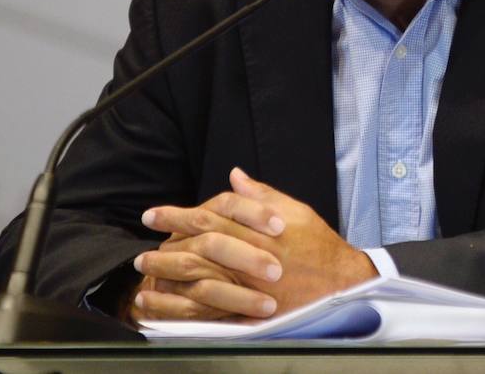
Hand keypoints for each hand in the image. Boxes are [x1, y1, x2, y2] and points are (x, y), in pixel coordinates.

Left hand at [132, 168, 375, 320]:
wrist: (341, 283)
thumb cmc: (319, 245)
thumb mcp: (295, 211)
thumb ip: (262, 195)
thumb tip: (235, 176)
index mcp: (259, 229)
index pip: (210, 216)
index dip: (177, 214)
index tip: (153, 215)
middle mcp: (250, 255)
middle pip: (198, 244)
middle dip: (167, 240)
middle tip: (143, 240)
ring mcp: (248, 284)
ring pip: (197, 275)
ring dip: (166, 271)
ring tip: (144, 269)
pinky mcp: (248, 309)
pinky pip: (205, 308)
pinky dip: (177, 305)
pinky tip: (158, 303)